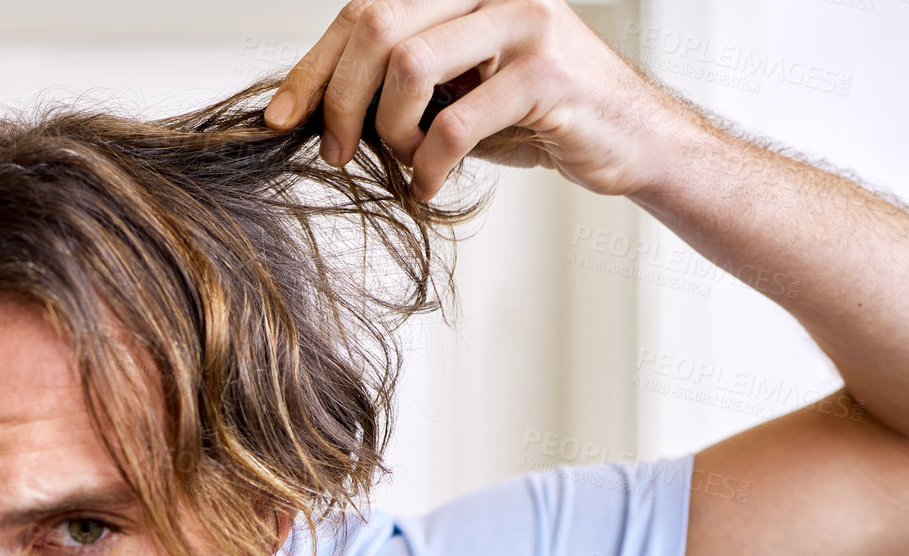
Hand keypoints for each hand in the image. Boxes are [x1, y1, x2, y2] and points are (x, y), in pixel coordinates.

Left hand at [263, 0, 686, 200]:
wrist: (628, 137)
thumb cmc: (534, 114)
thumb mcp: (457, 85)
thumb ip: (400, 77)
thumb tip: (312, 104)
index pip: (364, 10)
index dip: (313, 66)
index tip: (280, 117)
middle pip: (376, 26)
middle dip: (339, 99)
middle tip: (337, 153)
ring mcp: (523, 22)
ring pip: (409, 67)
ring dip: (391, 132)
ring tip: (406, 163)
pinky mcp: (546, 74)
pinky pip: (455, 124)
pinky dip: (430, 166)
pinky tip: (432, 185)